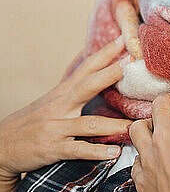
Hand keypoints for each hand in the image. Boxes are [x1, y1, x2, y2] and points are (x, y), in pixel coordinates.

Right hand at [0, 38, 131, 180]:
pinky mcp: (53, 148)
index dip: (105, 53)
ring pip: (88, 123)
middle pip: (87, 85)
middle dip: (109, 74)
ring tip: (133, 125)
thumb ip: (74, 86)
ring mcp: (57, 127)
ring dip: (112, 125)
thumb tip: (92, 66)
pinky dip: (97, 152)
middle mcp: (60, 105)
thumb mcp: (52, 98)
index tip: (124, 39)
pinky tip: (114, 152)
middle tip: (129, 66)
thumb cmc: (33, 120)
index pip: (87, 67)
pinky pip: (78, 150)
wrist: (1, 145)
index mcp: (63, 91)